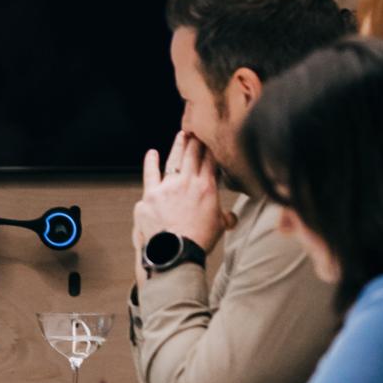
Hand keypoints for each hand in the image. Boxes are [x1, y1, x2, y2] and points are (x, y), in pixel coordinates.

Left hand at [133, 131, 228, 257]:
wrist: (176, 250)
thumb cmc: (198, 240)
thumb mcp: (219, 227)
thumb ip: (226, 218)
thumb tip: (231, 218)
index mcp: (207, 187)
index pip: (210, 161)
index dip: (210, 148)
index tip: (211, 140)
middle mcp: (188, 182)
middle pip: (193, 155)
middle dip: (196, 141)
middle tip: (197, 131)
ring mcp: (168, 186)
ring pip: (174, 159)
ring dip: (178, 146)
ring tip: (182, 135)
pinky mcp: (151, 194)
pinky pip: (150, 174)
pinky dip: (150, 162)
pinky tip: (151, 153)